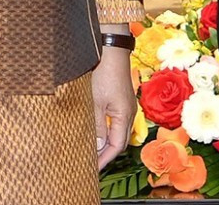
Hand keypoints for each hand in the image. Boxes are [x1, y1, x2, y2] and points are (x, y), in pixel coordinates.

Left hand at [90, 40, 134, 168]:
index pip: (116, 147)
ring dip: (105, 142)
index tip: (91, 170)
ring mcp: (125, 105)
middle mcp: (128, 113)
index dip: (104, 160)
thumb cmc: (103, 73)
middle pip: (119, 142)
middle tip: (89, 164)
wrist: (111, 48)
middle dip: (105, 154)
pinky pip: (115, 121)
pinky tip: (94, 130)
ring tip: (89, 151)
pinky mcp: (120, 98)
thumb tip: (97, 147)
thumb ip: (97, 126)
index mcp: (124, 116)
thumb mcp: (95, 102)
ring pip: (117, 131)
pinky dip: (106, 130)